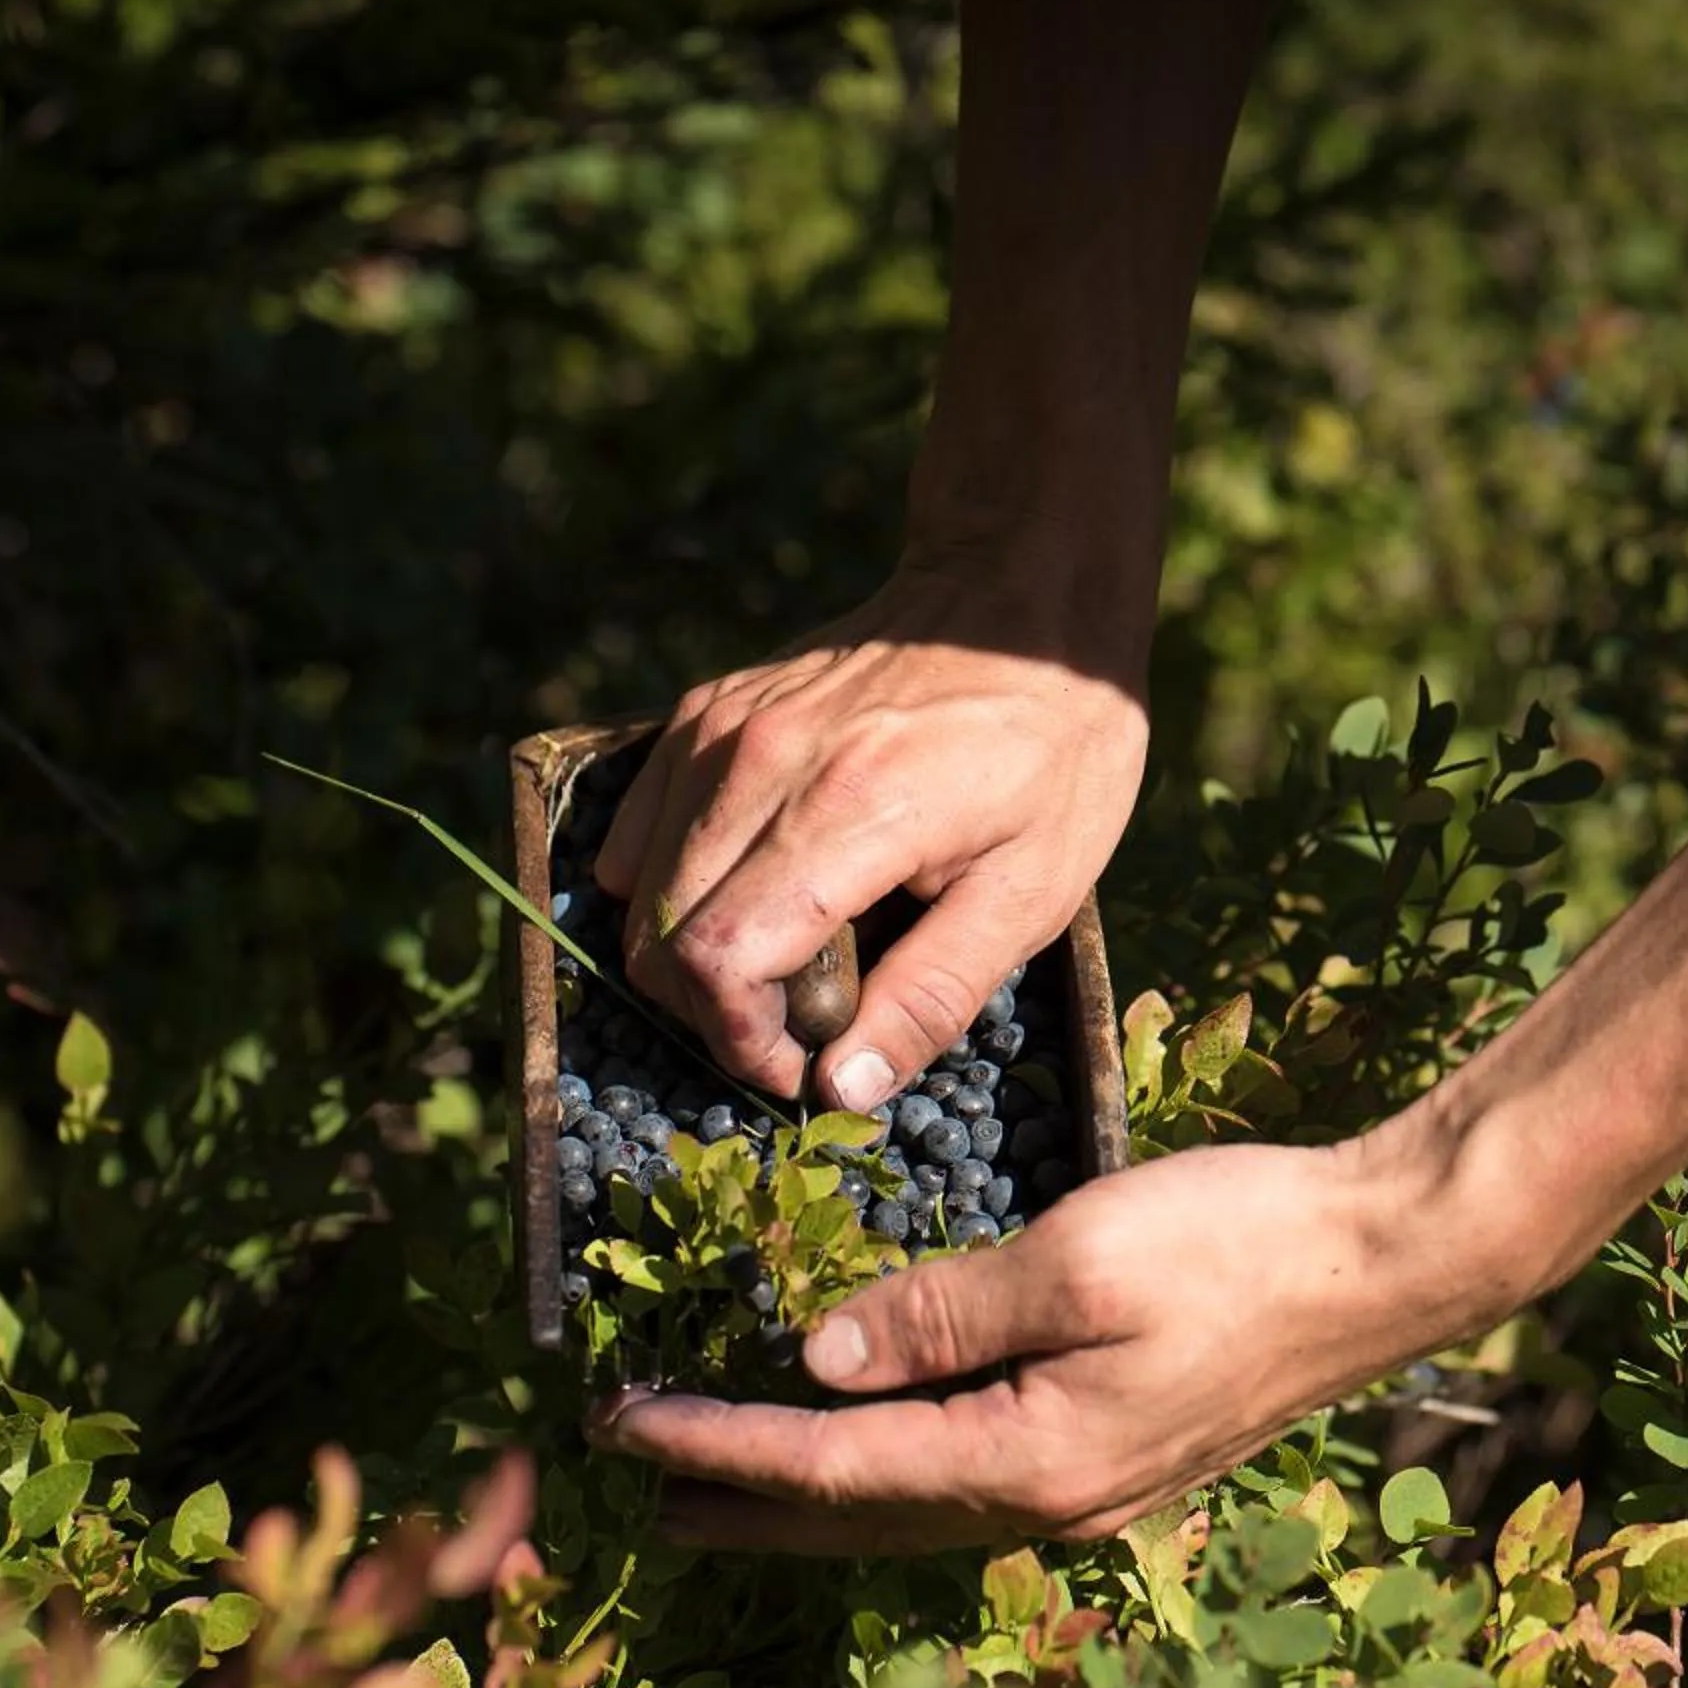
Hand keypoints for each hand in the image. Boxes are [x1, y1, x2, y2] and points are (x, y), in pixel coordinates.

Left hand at [584, 1134, 1509, 1549]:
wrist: (1392, 1261)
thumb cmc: (1242, 1245)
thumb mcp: (1077, 1259)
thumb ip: (940, 1314)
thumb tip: (819, 1360)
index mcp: (1027, 1462)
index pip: (830, 1466)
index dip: (718, 1444)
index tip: (622, 1422)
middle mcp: (1048, 1502)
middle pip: (857, 1517)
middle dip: (741, 1499)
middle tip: (638, 1487)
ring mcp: (1086, 1490)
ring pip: (909, 1508)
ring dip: (807, 1494)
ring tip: (718, 1485)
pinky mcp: (1113, 1457)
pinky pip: (961, 1483)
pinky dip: (882, 1471)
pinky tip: (860, 1446)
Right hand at [593, 563, 1147, 1108]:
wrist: (1025, 599)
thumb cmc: (1052, 752)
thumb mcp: (1032, 891)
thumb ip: (931, 995)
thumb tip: (839, 1087)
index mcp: (847, 814)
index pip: (720, 958)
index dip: (741, 1039)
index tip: (798, 1063)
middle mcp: (762, 764)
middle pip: (660, 932)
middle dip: (711, 1010)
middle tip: (789, 1026)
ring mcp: (721, 728)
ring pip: (636, 885)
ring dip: (686, 952)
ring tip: (773, 964)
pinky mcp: (706, 708)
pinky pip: (640, 825)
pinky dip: (665, 882)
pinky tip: (741, 893)